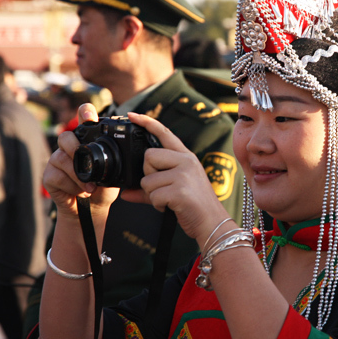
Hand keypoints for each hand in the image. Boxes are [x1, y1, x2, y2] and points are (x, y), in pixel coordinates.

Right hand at [43, 104, 120, 218]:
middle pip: (66, 137)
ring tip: (90, 188)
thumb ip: (115, 159)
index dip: (84, 113)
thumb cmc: (103, 187)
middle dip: (76, 149)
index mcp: (86, 142)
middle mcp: (69, 147)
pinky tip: (79, 192)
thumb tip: (125, 152)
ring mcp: (57, 160)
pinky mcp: (49, 175)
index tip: (88, 114)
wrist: (94, 209)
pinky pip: (57, 175)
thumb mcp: (115, 172)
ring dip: (78, 176)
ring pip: (62, 158)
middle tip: (87, 163)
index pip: (83, 119)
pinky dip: (71, 186)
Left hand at [121, 112, 226, 240]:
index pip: (164, 133)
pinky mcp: (180, 191)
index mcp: (186, 156)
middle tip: (162, 187)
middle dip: (148, 175)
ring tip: (168, 200)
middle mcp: (186, 161)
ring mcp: (184, 175)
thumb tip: (125, 193)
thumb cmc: (193, 206)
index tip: (133, 115)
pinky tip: (170, 207)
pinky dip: (157, 205)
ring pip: (148, 180)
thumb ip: (149, 189)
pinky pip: (153, 195)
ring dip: (152, 195)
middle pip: (149, 157)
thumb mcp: (175, 189)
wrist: (212, 223)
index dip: (147, 123)